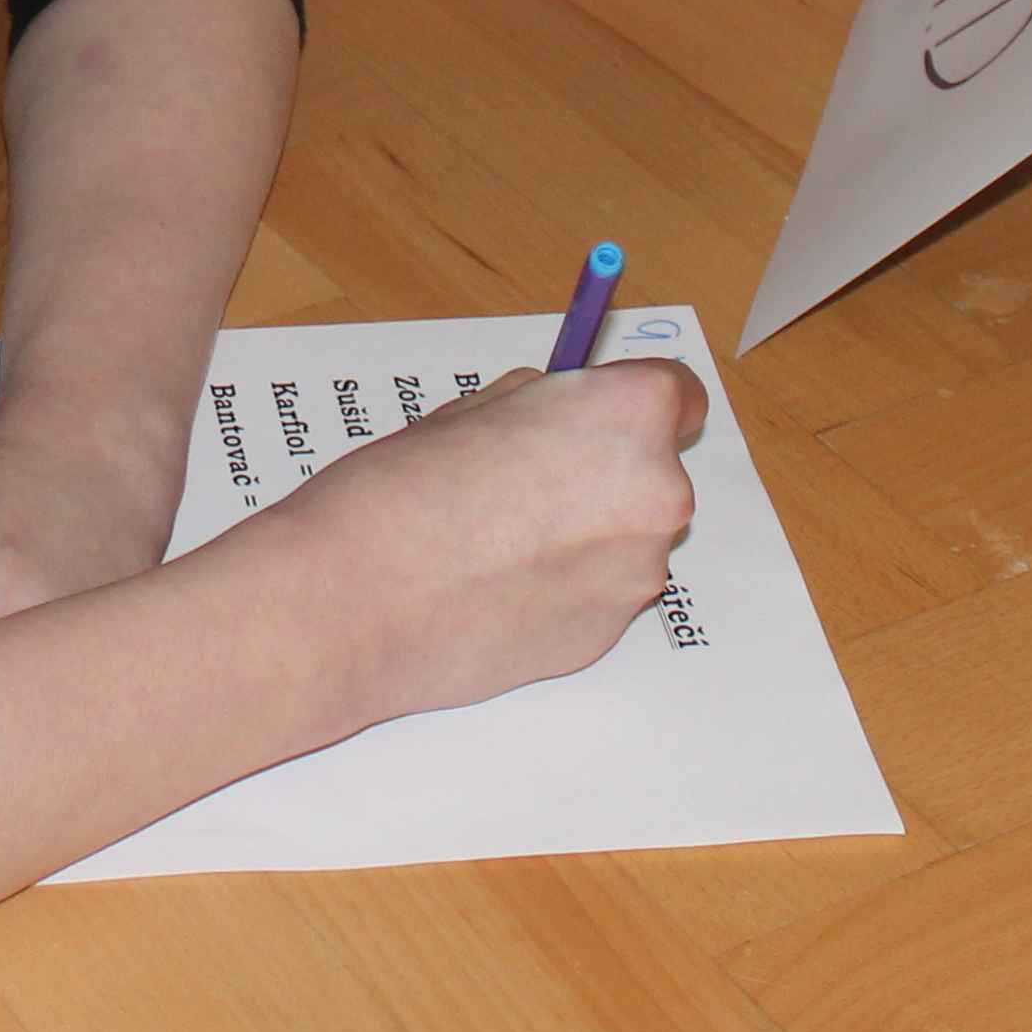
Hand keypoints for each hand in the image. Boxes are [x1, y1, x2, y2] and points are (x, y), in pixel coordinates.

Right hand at [258, 361, 710, 731]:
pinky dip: (559, 588)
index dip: (630, 402)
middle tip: (523, 481)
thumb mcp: (468, 411)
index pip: (678, 394)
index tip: (597, 413)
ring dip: (580, 535)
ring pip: (623, 539)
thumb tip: (557, 418)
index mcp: (627, 417)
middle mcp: (656, 495)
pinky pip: (595, 594)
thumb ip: (537, 410)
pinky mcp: (606, 637)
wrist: (353, 602)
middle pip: (652, 471)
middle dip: (602, 473)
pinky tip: (490, 588)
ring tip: (490, 543)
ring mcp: (636, 575)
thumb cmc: (398, 492)